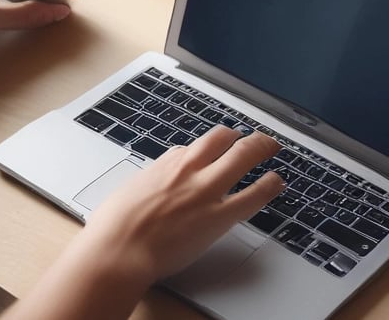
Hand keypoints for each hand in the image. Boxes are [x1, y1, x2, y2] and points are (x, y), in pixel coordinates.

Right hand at [1, 126, 283, 319]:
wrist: (118, 251)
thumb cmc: (112, 229)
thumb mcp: (125, 194)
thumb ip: (143, 187)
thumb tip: (144, 189)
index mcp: (164, 166)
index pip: (193, 148)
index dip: (207, 149)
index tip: (214, 152)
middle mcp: (188, 170)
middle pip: (222, 139)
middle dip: (240, 137)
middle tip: (253, 138)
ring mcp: (206, 190)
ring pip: (242, 156)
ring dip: (261, 148)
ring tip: (271, 147)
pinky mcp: (219, 215)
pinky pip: (253, 195)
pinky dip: (269, 185)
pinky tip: (276, 182)